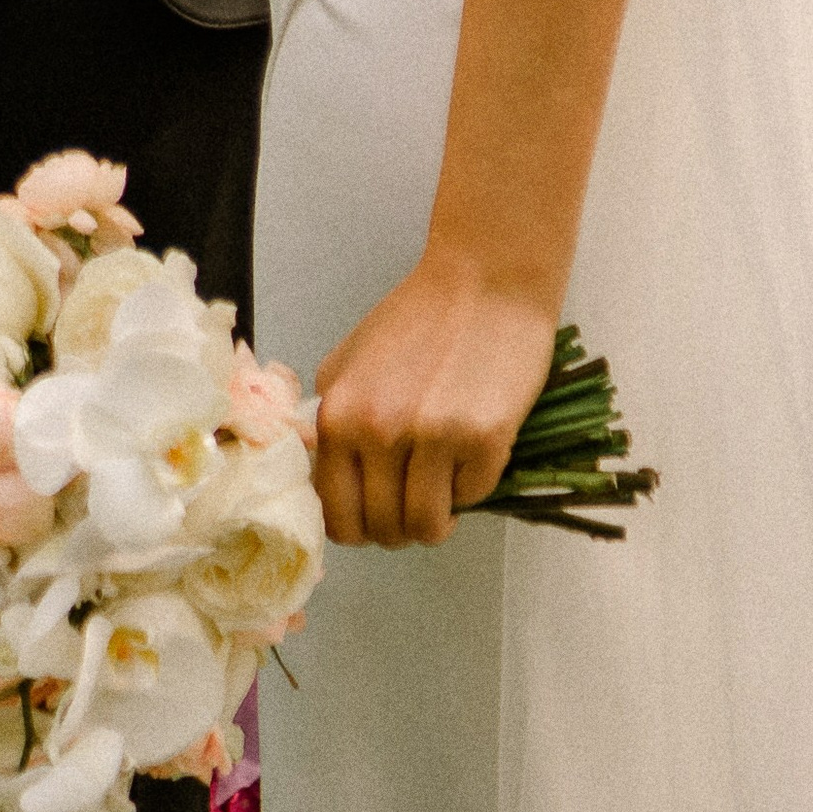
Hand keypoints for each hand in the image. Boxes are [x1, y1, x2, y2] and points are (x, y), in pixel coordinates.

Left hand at [311, 254, 557, 548]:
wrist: (483, 282)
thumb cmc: (417, 319)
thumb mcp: (350, 364)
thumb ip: (333, 423)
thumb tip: (329, 483)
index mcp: (339, 415)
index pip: (335, 514)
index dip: (357, 528)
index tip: (373, 520)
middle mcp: (379, 431)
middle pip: (383, 528)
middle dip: (400, 529)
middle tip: (415, 506)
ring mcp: (432, 438)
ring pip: (427, 527)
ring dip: (437, 520)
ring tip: (443, 491)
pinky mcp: (483, 440)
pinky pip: (472, 498)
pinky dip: (471, 488)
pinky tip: (471, 454)